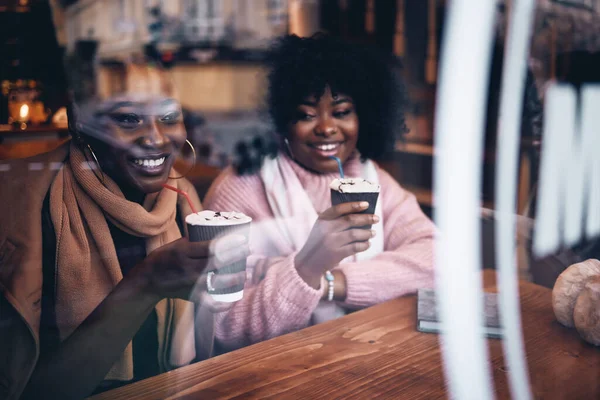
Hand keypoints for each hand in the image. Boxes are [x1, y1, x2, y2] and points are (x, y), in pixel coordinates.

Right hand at [132, 234, 248, 301]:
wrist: (148, 280)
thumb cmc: (165, 257)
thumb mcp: (177, 244)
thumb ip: (196, 240)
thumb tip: (219, 231)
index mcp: (184, 252)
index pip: (211, 247)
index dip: (229, 243)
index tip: (243, 239)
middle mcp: (188, 268)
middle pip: (218, 262)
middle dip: (237, 256)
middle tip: (249, 250)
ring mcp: (190, 284)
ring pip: (217, 282)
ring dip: (234, 278)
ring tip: (245, 273)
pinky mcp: (191, 297)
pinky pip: (209, 303)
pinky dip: (222, 305)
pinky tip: (233, 300)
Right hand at [295, 201, 378, 288]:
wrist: (308, 263)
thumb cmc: (320, 242)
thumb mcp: (322, 228)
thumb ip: (336, 220)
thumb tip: (361, 214)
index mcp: (322, 219)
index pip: (339, 208)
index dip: (354, 205)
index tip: (366, 204)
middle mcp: (326, 229)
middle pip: (350, 220)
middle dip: (366, 218)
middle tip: (376, 218)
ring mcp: (331, 242)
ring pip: (355, 234)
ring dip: (367, 233)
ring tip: (373, 232)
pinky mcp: (336, 254)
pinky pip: (355, 247)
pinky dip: (364, 245)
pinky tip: (367, 243)